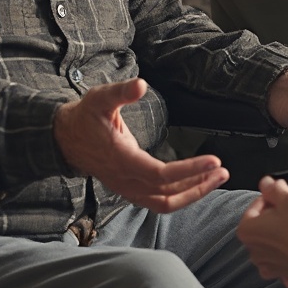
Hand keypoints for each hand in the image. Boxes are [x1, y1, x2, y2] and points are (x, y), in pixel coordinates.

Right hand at [53, 77, 228, 211]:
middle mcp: (125, 180)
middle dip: (198, 184)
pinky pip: (159, 201)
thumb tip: (141, 84)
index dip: (189, 170)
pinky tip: (196, 183)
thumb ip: (121, 92)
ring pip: (165, 203)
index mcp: (121, 160)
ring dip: (193, 193)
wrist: (65, 138)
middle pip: (168, 194)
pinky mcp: (130, 189)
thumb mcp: (100, 98)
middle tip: (222, 170)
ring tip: (216, 178)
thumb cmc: (85, 117)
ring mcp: (127, 188)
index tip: (213, 161)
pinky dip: (180, 195)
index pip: (161, 174)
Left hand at [238, 177, 287, 287]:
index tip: (286, 199)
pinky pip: (281, 253)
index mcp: (247, 229)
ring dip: (283, 230)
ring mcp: (265, 262)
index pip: (258, 203)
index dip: (274, 198)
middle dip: (278, 214)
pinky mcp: (279, 272)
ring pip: (273, 237)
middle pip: (264, 221)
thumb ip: (274, 188)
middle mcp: (252, 248)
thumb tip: (267, 183)